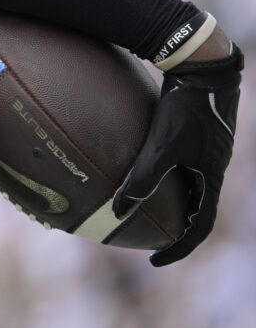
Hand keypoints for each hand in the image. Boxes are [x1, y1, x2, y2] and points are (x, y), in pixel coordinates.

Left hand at [112, 44, 242, 265]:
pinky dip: (155, 169)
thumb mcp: (163, 145)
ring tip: (135, 203)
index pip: (200, 227)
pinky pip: (174, 160)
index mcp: (211, 178)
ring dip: (164, 197)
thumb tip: (117, 209)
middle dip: (172, 226)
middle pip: (194, 207)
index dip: (180, 248)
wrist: (203, 66)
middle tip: (145, 236)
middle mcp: (211, 166)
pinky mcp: (193, 131)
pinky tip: (127, 160)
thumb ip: (142, 177)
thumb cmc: (187, 106)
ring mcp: (203, 149)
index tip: (156, 261)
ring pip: (184, 183)